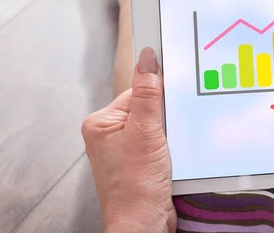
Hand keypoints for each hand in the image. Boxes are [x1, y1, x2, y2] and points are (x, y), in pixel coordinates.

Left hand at [82, 48, 175, 232]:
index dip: (157, 96)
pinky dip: (169, 147)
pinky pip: (158, 143)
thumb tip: (147, 58)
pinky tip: (170, 158)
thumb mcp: (146, 131)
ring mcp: (124, 150)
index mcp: (101, 123)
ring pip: (155, 127)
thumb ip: (148, 93)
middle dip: (163, 119)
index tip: (172, 99)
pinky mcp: (138, 162)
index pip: (136, 92)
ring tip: (166, 152)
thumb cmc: (136, 186)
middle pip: (147, 108)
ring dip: (168, 134)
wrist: (142, 224)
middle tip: (167, 135)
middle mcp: (109, 135)